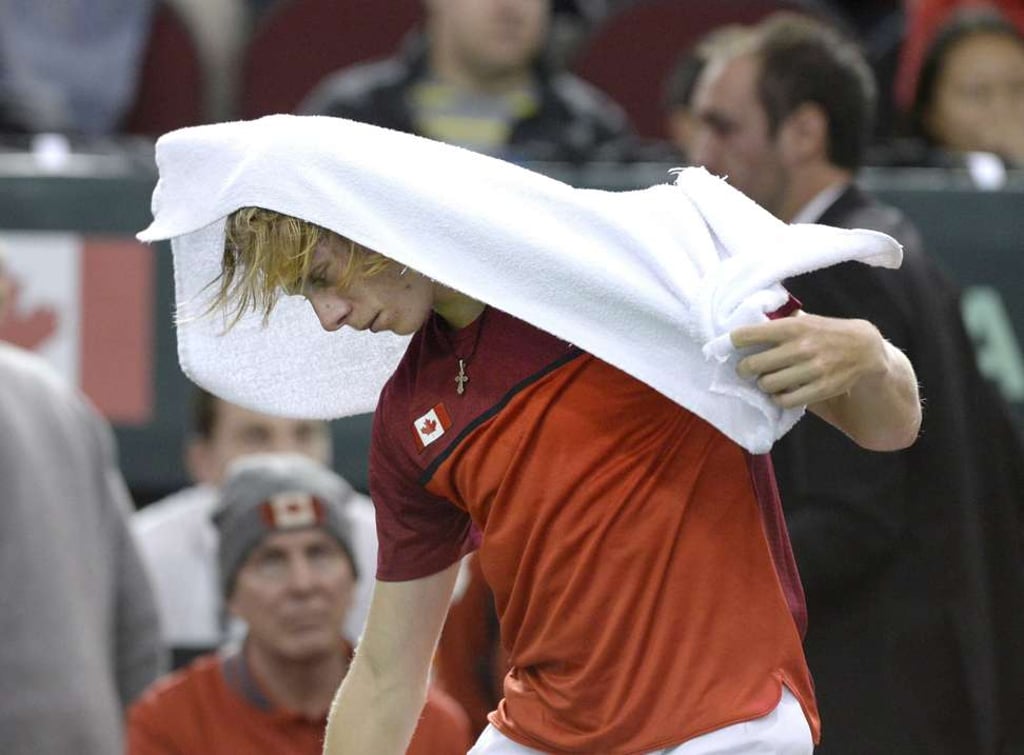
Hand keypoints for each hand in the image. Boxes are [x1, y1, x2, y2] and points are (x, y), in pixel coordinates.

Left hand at [730, 312, 885, 408]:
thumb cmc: (827, 332)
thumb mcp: (806, 320)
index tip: (731, 346)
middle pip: (752, 365)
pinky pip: (785, 400)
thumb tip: (748, 324)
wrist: (865, 348)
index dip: (733, 342)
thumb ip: (780, 322)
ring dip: (762, 384)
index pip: (748, 334)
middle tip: (744, 370)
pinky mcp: (821, 388)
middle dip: (744, 369)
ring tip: (766, 380)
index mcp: (793, 327)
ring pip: (767, 384)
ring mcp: (811, 369)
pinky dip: (778, 398)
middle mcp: (800, 347)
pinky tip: (780, 393)